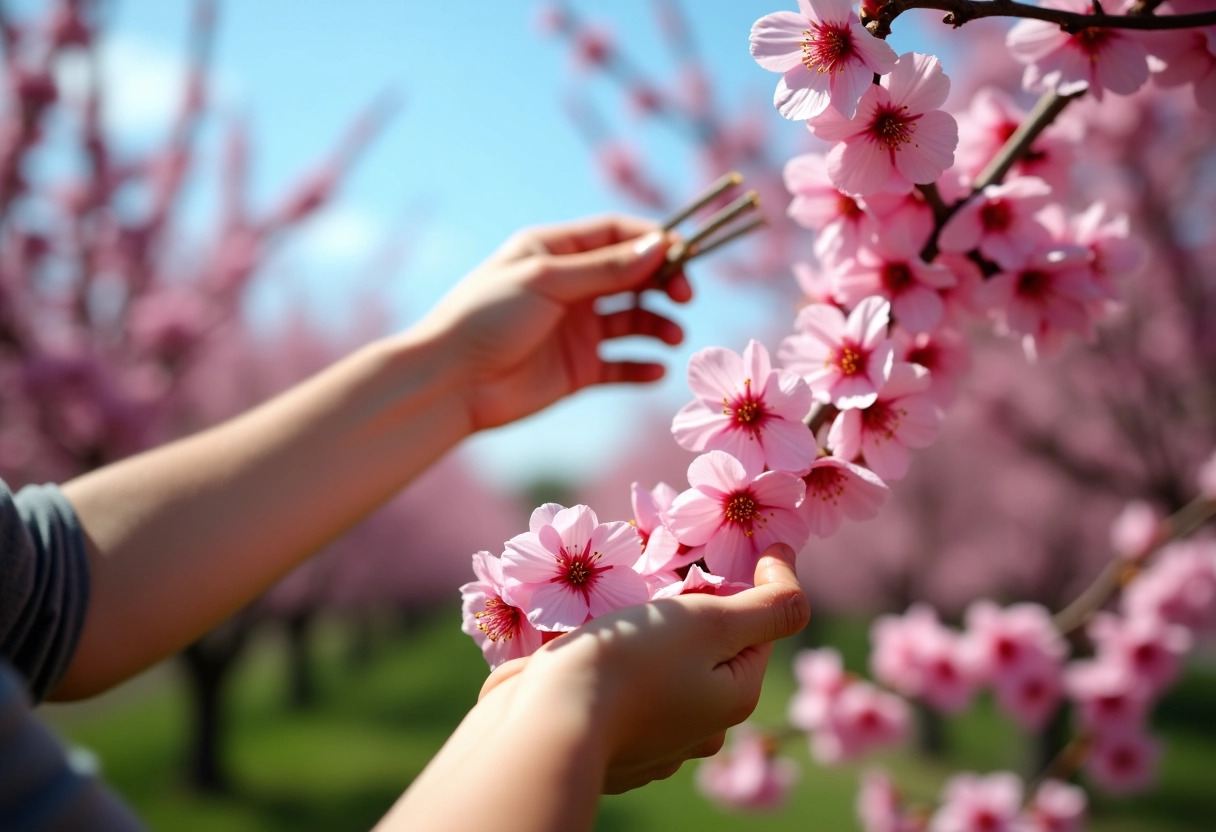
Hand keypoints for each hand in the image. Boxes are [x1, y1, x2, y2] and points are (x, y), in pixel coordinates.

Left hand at [416, 214, 692, 430]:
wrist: (451, 382)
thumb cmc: (487, 317)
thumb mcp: (547, 282)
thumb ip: (606, 269)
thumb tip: (661, 246)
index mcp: (555, 252)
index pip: (616, 235)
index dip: (652, 243)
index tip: (681, 257)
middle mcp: (570, 287)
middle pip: (632, 276)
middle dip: (663, 283)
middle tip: (684, 298)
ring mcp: (575, 329)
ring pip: (633, 320)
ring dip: (658, 325)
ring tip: (673, 337)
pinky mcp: (578, 370)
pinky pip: (621, 364)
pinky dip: (642, 367)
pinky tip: (656, 371)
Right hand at [479, 543, 809, 793]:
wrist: (546, 725)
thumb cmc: (630, 663)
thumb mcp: (710, 621)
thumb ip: (767, 602)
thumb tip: (789, 564)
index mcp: (735, 697)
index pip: (756, 624)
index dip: (732, 583)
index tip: (696, 562)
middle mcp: (704, 728)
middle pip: (707, 646)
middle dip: (681, 613)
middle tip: (645, 593)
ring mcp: (655, 744)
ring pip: (661, 668)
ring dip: (642, 640)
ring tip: (609, 622)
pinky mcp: (610, 745)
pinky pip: (622, 691)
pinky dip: (610, 670)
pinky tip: (585, 656)